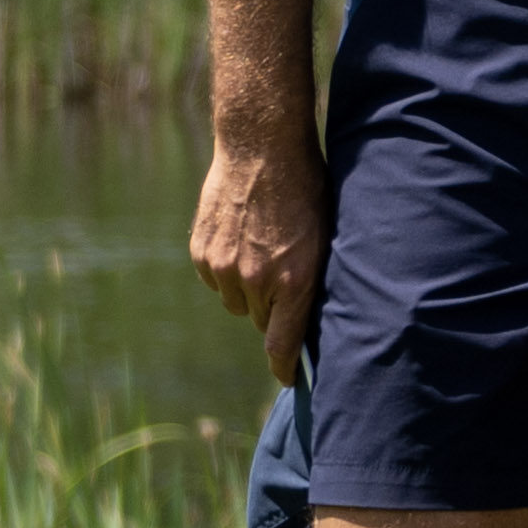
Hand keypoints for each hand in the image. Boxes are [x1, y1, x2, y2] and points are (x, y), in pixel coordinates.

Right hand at [191, 130, 328, 386]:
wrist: (261, 148)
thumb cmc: (306, 189)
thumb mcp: (325, 236)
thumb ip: (313, 279)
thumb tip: (309, 316)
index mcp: (294, 280)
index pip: (283, 344)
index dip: (284, 367)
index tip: (289, 379)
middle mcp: (256, 280)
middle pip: (261, 321)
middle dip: (273, 310)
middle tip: (283, 280)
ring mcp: (224, 267)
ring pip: (236, 302)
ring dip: (248, 289)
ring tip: (262, 251)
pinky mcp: (202, 252)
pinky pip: (215, 280)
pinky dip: (226, 269)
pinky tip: (241, 238)